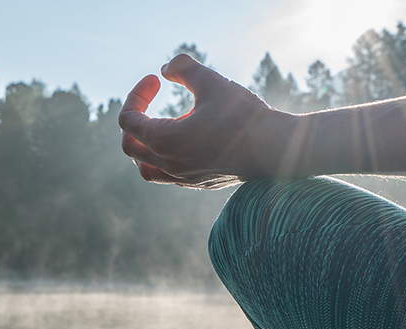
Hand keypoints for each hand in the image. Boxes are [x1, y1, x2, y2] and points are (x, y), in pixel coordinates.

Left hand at [118, 54, 292, 188]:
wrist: (277, 149)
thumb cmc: (245, 115)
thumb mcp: (212, 81)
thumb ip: (183, 67)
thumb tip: (166, 69)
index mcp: (166, 140)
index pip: (128, 120)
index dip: (137, 95)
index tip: (157, 81)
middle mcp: (170, 164)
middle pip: (130, 147)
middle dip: (135, 119)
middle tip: (152, 100)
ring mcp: (185, 178)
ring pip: (146, 168)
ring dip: (144, 146)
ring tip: (158, 127)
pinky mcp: (200, 183)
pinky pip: (168, 176)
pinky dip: (164, 158)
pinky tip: (184, 141)